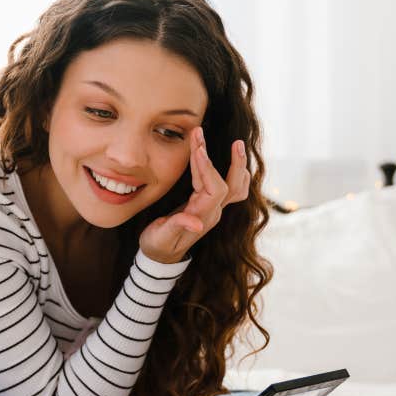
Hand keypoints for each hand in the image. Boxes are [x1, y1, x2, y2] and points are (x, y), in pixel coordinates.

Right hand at [139, 127, 249, 263]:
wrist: (161, 257)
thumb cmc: (157, 245)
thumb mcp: (160, 237)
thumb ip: (177, 227)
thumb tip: (197, 224)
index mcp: (201, 216)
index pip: (214, 189)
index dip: (207, 168)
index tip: (197, 148)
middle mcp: (213, 212)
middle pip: (231, 185)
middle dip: (227, 160)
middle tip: (223, 138)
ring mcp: (214, 209)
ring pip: (236, 186)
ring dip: (237, 165)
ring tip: (236, 144)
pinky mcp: (211, 205)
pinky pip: (231, 188)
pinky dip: (234, 171)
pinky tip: (232, 158)